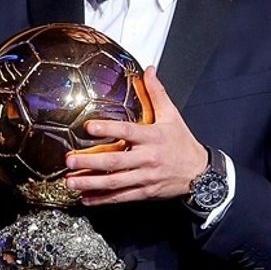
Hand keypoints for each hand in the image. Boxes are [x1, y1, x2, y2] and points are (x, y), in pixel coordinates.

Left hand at [64, 66, 208, 204]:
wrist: (200, 173)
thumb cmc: (182, 143)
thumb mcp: (172, 116)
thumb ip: (157, 93)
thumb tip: (149, 70)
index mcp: (153, 137)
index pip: (127, 132)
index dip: (108, 130)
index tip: (88, 127)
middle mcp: (148, 158)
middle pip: (116, 162)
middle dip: (90, 162)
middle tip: (70, 160)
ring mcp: (146, 178)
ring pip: (115, 183)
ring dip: (91, 183)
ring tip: (71, 182)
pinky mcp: (145, 193)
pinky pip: (121, 197)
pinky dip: (102, 199)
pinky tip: (86, 198)